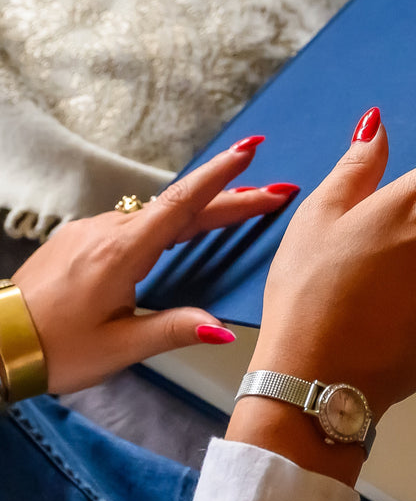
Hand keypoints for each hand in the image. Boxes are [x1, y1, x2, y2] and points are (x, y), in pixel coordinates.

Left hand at [12, 137, 297, 393]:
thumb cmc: (55, 347)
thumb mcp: (122, 346)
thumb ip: (176, 330)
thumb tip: (222, 327)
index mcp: (121, 253)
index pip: (183, 205)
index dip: (222, 178)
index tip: (250, 153)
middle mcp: (107, 233)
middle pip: (182, 207)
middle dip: (232, 196)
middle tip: (274, 190)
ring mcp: (92, 233)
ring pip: (160, 215)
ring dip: (203, 210)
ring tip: (241, 206)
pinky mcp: (82, 241)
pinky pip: (137, 223)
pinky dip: (171, 222)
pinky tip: (184, 229)